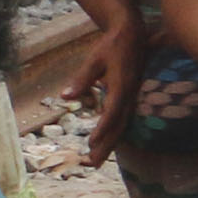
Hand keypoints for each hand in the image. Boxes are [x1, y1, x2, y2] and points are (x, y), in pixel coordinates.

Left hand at [71, 12, 149, 166]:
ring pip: (123, 125)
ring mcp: (133, 96)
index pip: (112, 112)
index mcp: (122, 85)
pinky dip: (114, 132)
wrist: (132, 33)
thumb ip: (81, 80)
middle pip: (119, 125)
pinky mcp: (131, 96)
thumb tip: (64, 97)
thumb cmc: (111, 45)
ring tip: (97, 160)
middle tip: (93, 164)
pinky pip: (123, 118)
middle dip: (107, 145)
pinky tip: (107, 142)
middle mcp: (130, 94)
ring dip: (110, 143)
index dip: (102, 129)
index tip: (91, 143)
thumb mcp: (93, 60)